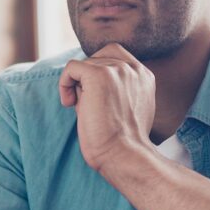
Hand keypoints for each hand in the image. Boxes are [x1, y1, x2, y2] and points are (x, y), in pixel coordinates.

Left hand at [58, 43, 155, 171]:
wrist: (123, 155)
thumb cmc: (122, 141)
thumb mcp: (127, 108)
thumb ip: (117, 88)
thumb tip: (84, 80)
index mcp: (144, 76)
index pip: (115, 55)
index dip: (99, 70)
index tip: (94, 95)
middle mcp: (133, 69)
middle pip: (97, 58)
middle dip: (88, 79)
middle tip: (87, 104)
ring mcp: (117, 70)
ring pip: (84, 64)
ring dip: (78, 86)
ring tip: (83, 110)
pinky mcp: (99, 75)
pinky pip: (71, 68)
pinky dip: (64, 84)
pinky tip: (69, 103)